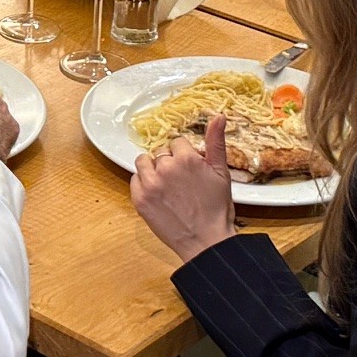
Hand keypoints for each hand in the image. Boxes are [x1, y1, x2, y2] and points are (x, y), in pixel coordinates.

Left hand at [133, 117, 237, 262]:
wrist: (205, 241)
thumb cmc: (216, 209)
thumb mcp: (222, 172)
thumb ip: (216, 142)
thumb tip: (218, 116)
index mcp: (186, 158)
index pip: (176, 142)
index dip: (184, 156)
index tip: (189, 170)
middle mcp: (165, 167)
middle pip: (160, 152)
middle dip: (169, 162)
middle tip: (181, 182)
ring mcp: (150, 184)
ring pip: (144, 162)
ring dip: (153, 170)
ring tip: (167, 186)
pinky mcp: (139, 199)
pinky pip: (134, 180)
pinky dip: (144, 185)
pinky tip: (159, 196)